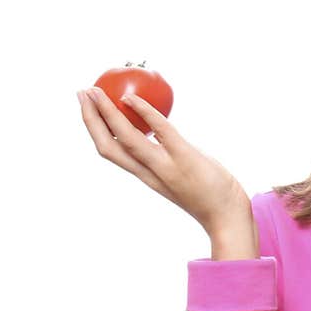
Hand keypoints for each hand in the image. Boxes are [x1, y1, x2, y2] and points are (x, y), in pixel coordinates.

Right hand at [77, 86, 252, 234]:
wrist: (228, 219)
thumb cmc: (210, 196)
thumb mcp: (181, 176)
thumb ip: (168, 158)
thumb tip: (164, 133)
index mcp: (146, 176)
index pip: (112, 152)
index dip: (96, 130)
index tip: (87, 109)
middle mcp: (149, 173)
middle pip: (108, 146)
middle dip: (90, 119)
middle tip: (82, 93)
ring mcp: (165, 166)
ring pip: (126, 139)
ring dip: (106, 113)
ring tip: (95, 91)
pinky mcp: (185, 158)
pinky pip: (161, 131)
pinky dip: (144, 114)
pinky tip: (131, 98)